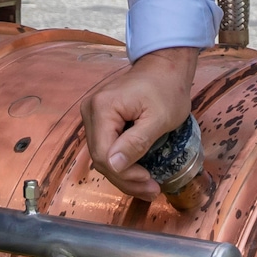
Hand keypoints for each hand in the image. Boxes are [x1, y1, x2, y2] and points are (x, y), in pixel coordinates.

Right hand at [83, 46, 199, 197]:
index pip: (103, 154)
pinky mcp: (100, 119)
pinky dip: (122, 162)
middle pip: (100, 158)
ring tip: (148, 186)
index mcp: (102, 108)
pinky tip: (138, 172)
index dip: (124, 174)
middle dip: (125, 179)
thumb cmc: (167, 88)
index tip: (149, 181)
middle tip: (152, 190)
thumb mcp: (159, 118)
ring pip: (102, 156)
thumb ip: (136, 142)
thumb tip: (114, 166)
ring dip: (123, 174)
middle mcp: (90, 111)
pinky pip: (106, 147)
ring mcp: (93, 115)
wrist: (165, 66)